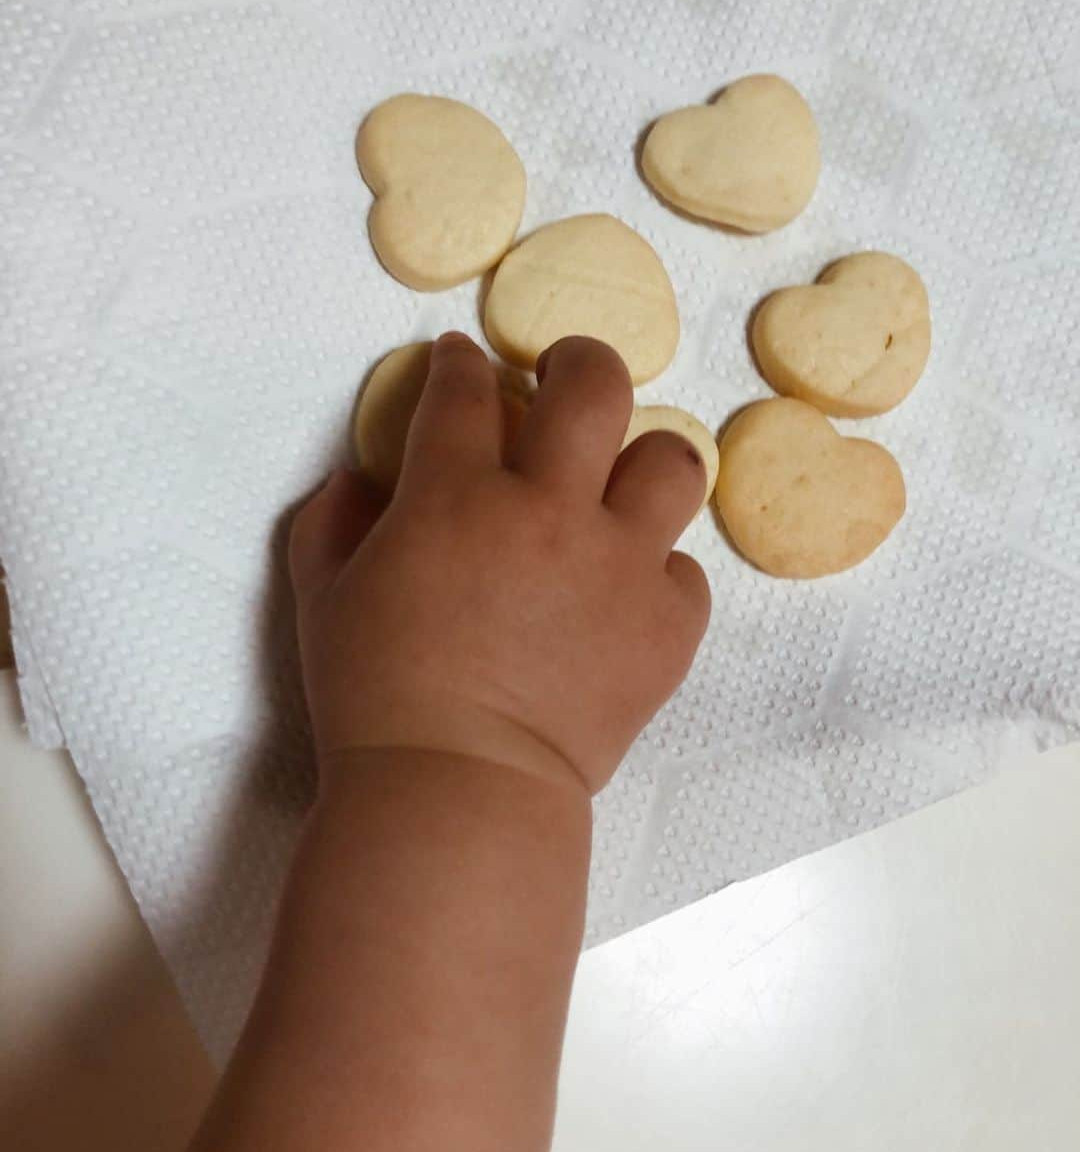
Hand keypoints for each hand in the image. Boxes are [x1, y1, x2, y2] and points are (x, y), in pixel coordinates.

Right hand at [289, 332, 709, 794]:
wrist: (457, 789)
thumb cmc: (374, 697)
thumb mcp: (324, 600)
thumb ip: (331, 524)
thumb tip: (356, 481)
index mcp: (456, 494)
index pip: (466, 388)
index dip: (463, 363)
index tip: (465, 362)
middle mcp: (549, 510)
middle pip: (594, 386)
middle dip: (579, 362)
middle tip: (567, 378)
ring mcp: (618, 565)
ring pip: (672, 462)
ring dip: (644, 462)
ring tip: (620, 486)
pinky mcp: (666, 625)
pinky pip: (686, 570)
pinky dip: (656, 574)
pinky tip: (624, 596)